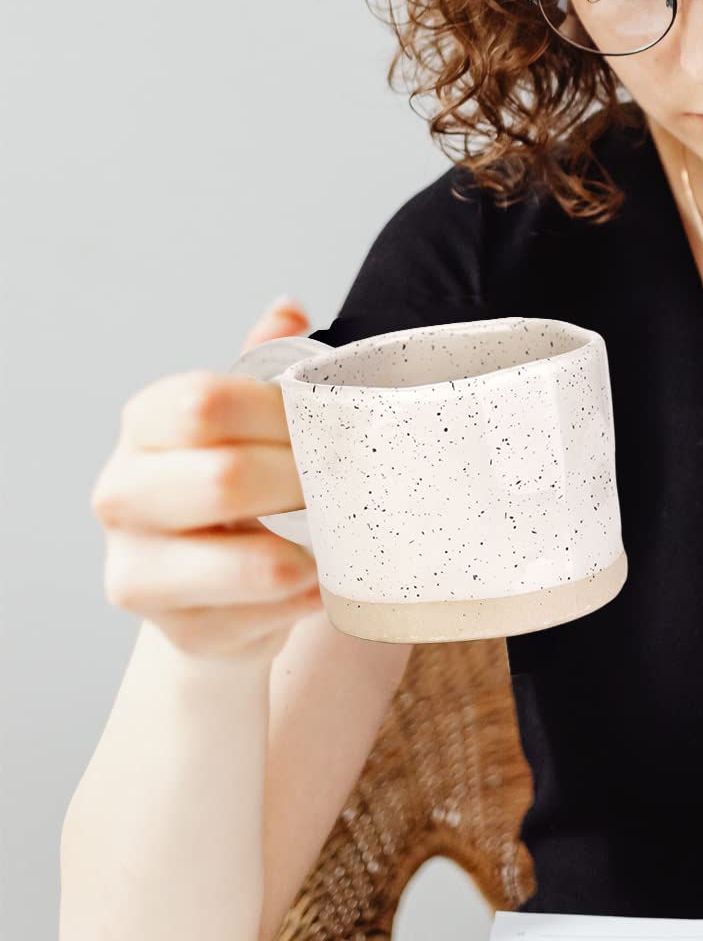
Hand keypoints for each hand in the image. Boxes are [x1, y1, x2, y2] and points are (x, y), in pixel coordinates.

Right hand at [88, 296, 323, 664]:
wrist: (219, 590)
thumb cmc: (240, 489)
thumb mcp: (250, 421)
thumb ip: (266, 365)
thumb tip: (288, 309)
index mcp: (145, 425)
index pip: (205, 403)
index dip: (280, 413)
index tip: (328, 425)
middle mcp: (123, 494)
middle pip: (224, 479)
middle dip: (302, 481)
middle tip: (342, 484)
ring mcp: (139, 568)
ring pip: (236, 561)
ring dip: (304, 550)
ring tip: (333, 542)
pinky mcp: (177, 631)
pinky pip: (260, 615)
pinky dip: (304, 599)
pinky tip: (321, 583)